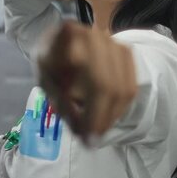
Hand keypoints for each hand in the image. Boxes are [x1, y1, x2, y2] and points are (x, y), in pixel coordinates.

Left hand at [36, 21, 137, 143]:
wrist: (62, 40)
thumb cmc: (51, 63)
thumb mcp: (45, 82)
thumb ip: (61, 104)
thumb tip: (82, 132)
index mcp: (67, 37)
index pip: (86, 77)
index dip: (91, 111)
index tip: (86, 138)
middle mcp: (94, 36)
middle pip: (108, 86)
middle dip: (102, 120)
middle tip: (91, 141)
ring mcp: (113, 42)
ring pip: (124, 88)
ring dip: (112, 116)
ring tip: (97, 131)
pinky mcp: (125, 51)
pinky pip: (130, 86)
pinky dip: (120, 107)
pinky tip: (107, 116)